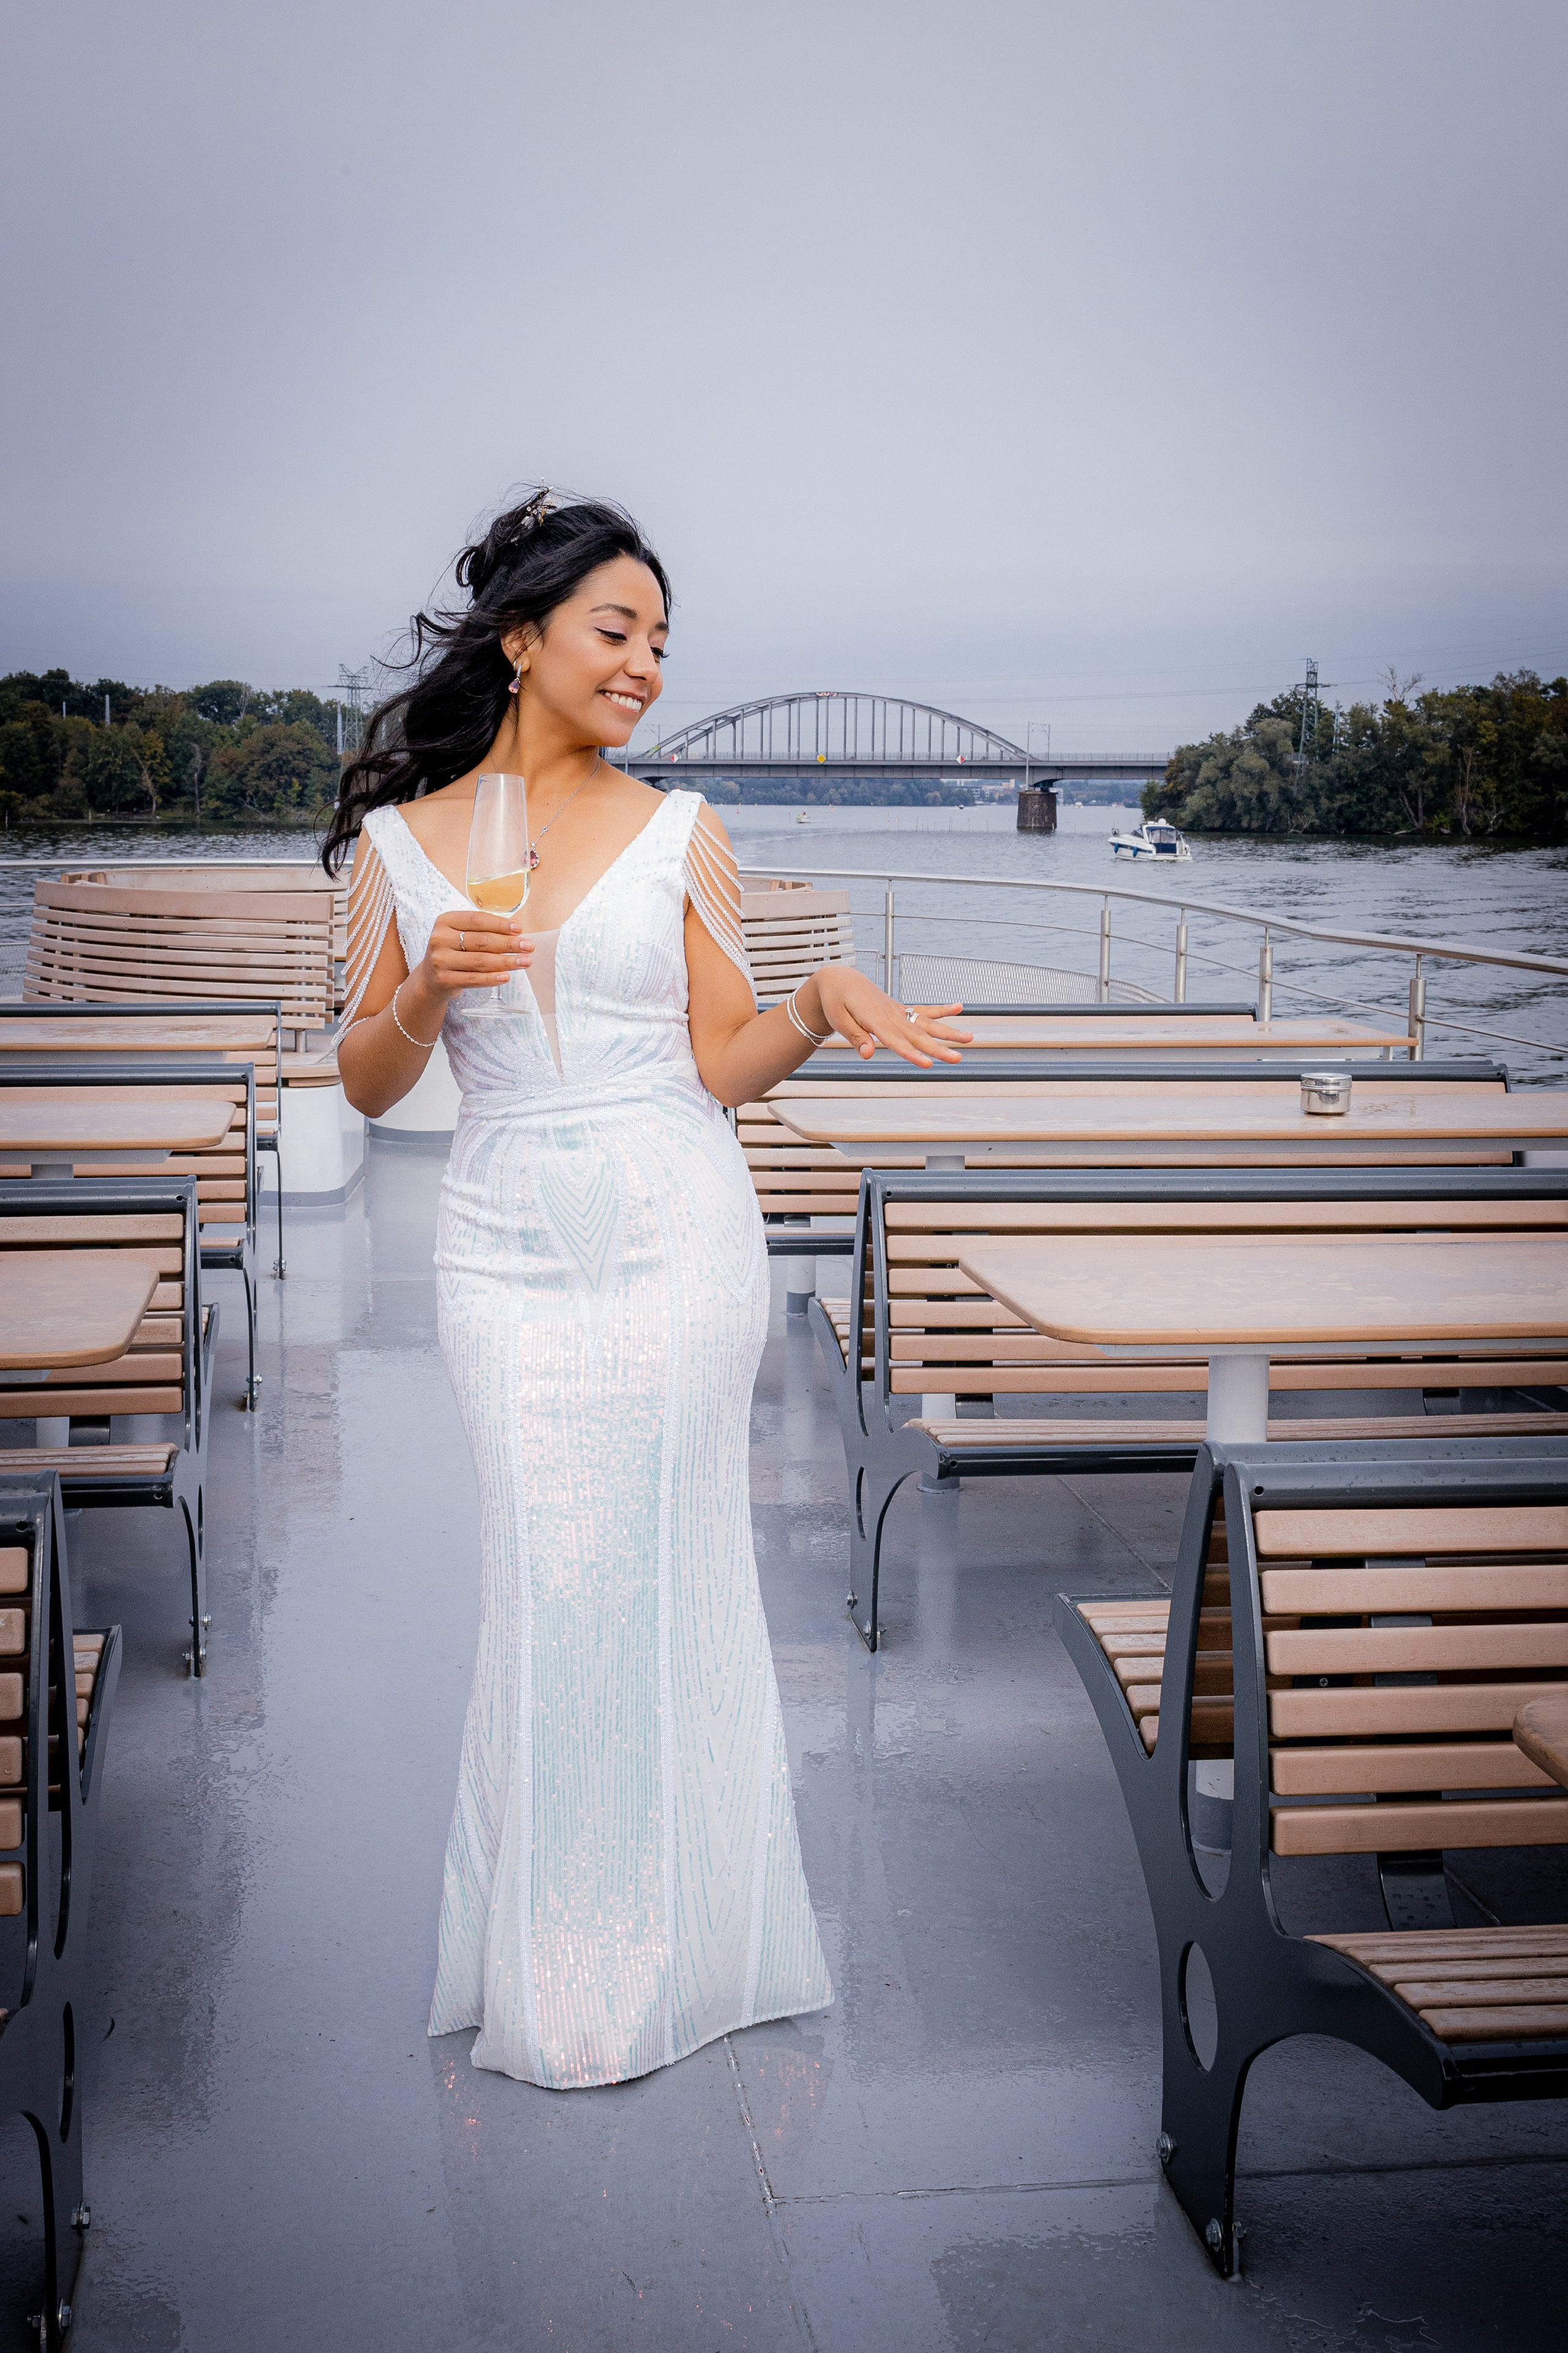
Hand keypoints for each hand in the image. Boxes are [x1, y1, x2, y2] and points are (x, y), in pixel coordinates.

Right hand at [419, 909, 534, 1000]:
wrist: (430, 979)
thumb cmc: (453, 952)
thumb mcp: (460, 934)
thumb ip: (482, 930)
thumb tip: (516, 931)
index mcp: (445, 921)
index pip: (477, 920)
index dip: (500, 924)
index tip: (519, 929)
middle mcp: (439, 939)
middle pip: (481, 941)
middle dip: (508, 944)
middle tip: (529, 946)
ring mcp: (440, 960)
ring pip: (480, 961)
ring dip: (506, 962)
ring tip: (525, 961)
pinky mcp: (444, 980)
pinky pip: (474, 979)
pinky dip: (492, 978)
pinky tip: (507, 976)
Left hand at [809, 967, 970, 1065]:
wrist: (840, 980)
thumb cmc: (836, 1001)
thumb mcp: (839, 1020)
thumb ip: (856, 1037)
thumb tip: (869, 1054)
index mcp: (874, 1018)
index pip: (895, 1040)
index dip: (911, 1053)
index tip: (928, 1064)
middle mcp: (891, 1014)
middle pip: (917, 1035)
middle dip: (938, 1048)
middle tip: (958, 1058)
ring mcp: (898, 1010)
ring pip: (927, 1023)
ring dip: (948, 1032)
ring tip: (969, 1038)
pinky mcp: (900, 1009)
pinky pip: (923, 1010)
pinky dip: (941, 1010)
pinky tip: (959, 1007)